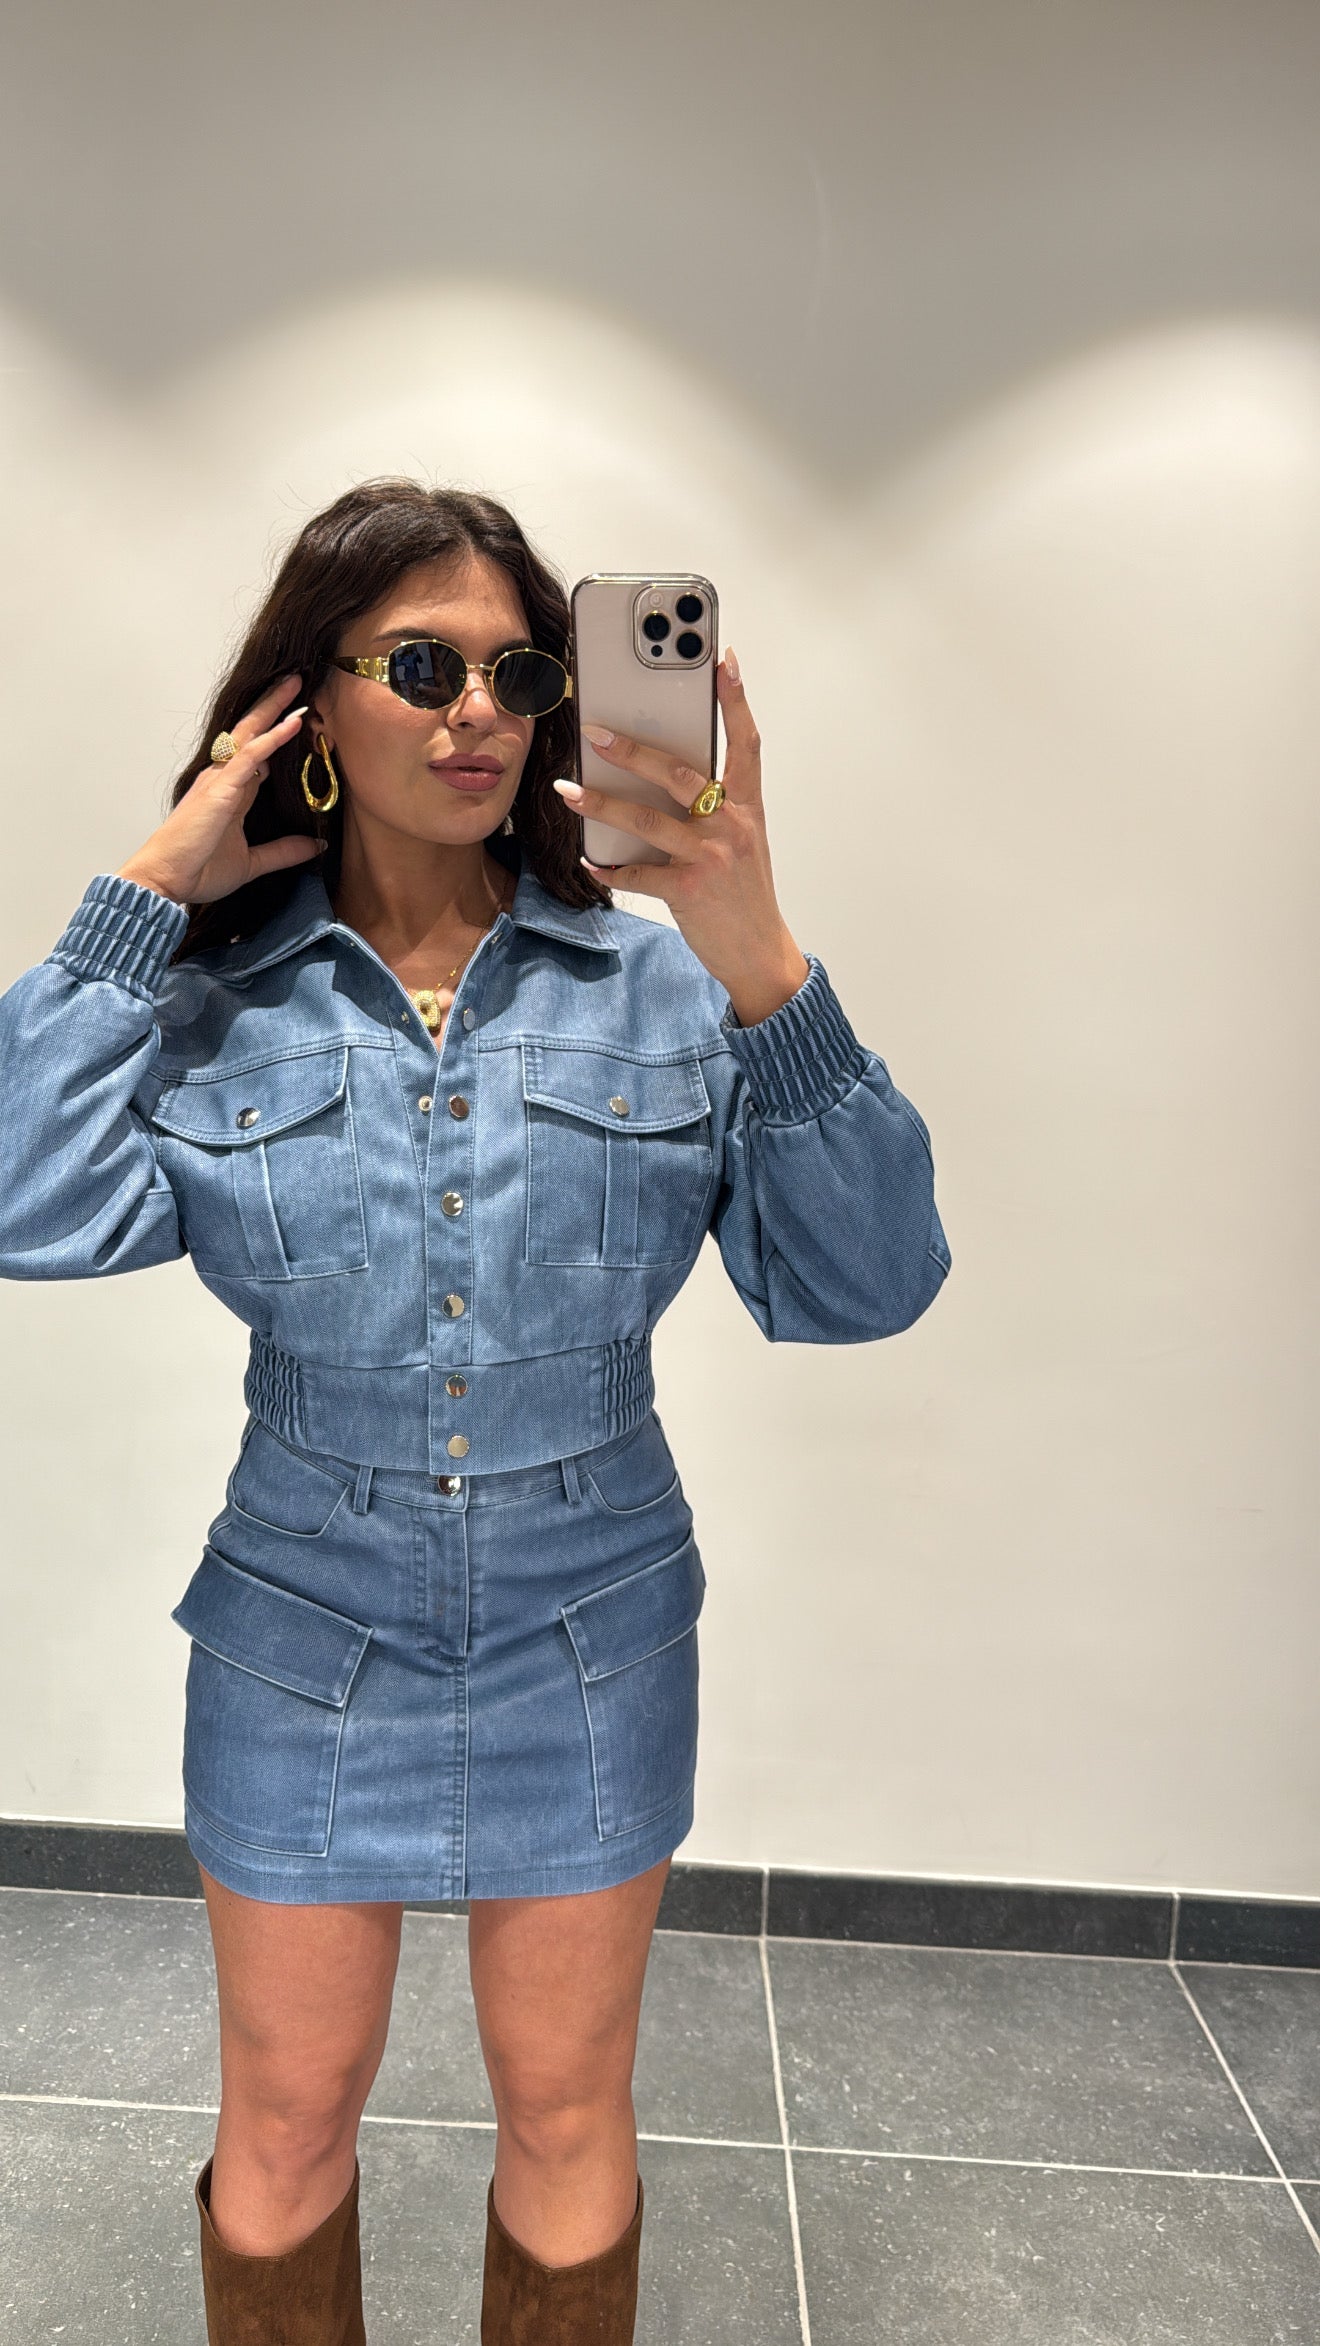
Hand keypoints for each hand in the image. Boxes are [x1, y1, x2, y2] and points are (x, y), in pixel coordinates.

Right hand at [117, 677, 321, 905]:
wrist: (167, 881)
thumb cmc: (197, 869)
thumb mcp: (252, 862)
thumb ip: (284, 851)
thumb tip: (316, 845)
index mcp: (229, 792)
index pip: (258, 753)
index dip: (278, 733)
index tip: (302, 715)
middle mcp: (223, 778)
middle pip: (252, 732)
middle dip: (273, 705)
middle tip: (297, 681)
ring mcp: (220, 780)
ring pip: (250, 733)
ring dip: (274, 708)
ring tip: (296, 683)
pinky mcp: (220, 789)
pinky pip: (250, 755)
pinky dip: (272, 738)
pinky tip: (293, 722)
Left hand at [553, 651, 808, 1026]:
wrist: (760, 951)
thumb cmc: (743, 892)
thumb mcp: (740, 841)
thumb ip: (712, 807)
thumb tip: (658, 776)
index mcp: (747, 806)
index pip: (745, 742)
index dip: (735, 699)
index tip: (722, 659)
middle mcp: (732, 824)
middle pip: (679, 773)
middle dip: (633, 749)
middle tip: (595, 730)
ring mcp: (711, 856)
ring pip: (648, 819)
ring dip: (601, 803)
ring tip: (567, 790)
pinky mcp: (689, 889)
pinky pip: (638, 872)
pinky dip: (609, 867)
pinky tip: (588, 860)